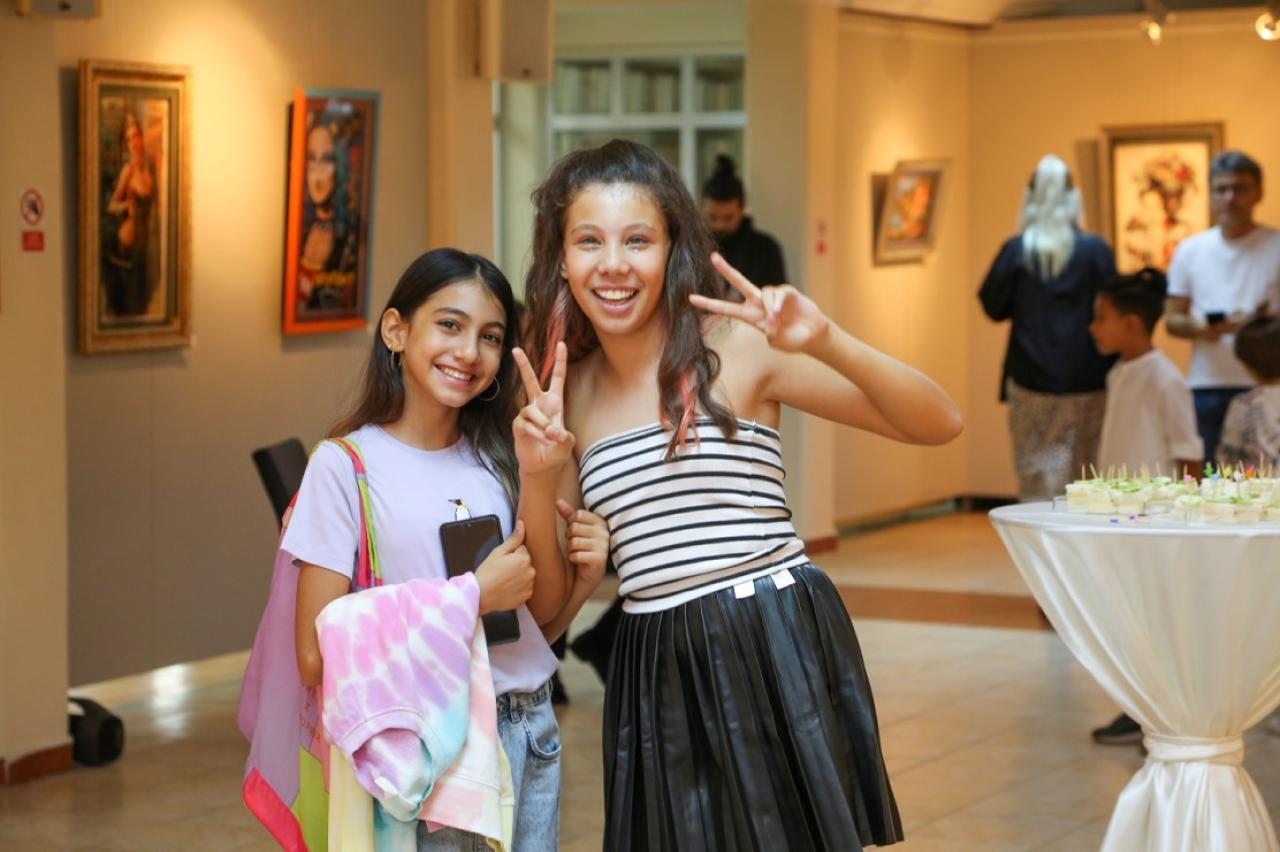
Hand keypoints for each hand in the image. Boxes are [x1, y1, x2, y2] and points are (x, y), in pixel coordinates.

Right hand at [474, 521, 534, 613]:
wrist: (481, 596)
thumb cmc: (487, 573)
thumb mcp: (498, 552)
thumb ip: (513, 538)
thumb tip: (522, 524)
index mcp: (524, 558)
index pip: (522, 549)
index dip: (511, 554)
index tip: (502, 561)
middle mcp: (531, 571)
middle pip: (526, 562)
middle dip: (517, 564)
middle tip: (502, 570)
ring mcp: (529, 585)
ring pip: (526, 575)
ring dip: (519, 576)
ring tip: (504, 580)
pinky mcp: (526, 596)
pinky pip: (526, 588)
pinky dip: (519, 587)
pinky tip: (508, 588)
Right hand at [512, 342, 575, 474]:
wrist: (544, 466)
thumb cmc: (557, 451)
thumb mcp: (567, 443)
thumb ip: (563, 436)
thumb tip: (551, 430)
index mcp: (555, 402)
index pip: (557, 378)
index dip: (560, 361)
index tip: (561, 344)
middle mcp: (539, 404)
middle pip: (530, 381)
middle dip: (523, 365)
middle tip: (515, 349)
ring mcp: (527, 414)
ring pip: (531, 411)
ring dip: (542, 425)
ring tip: (549, 437)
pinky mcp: (518, 425)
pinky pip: (525, 424)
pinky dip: (536, 433)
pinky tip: (542, 440)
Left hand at [558, 500, 607, 589]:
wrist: (589, 574)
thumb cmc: (582, 548)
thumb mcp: (576, 529)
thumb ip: (569, 514)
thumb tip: (558, 501)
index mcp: (601, 522)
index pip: (578, 515)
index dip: (571, 524)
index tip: (576, 533)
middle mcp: (604, 533)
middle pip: (574, 528)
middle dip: (570, 537)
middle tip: (575, 545)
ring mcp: (603, 546)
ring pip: (574, 542)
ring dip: (571, 549)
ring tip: (577, 553)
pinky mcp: (599, 560)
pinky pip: (576, 555)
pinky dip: (573, 558)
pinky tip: (579, 561)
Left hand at [690, 252, 830, 352]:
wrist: (812, 335)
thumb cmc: (792, 340)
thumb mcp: (777, 341)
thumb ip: (770, 332)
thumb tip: (769, 318)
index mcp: (750, 317)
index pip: (726, 308)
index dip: (709, 304)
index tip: (691, 299)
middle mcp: (758, 303)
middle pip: (739, 282)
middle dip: (726, 270)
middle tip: (713, 258)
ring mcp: (772, 296)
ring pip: (764, 292)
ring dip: (768, 306)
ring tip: (776, 319)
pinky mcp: (786, 292)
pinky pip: (779, 292)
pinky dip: (777, 302)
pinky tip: (779, 311)